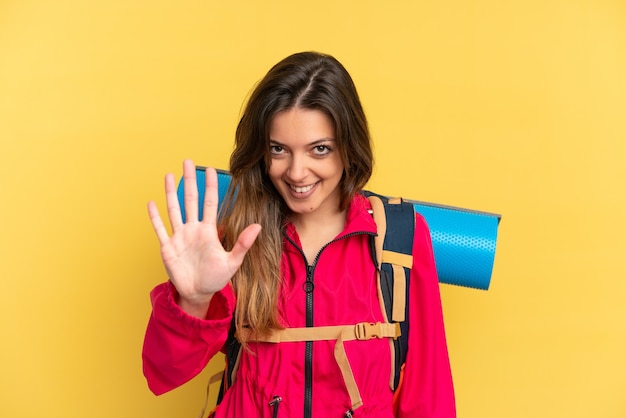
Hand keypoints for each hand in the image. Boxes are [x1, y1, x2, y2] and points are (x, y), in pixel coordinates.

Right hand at [147, 160, 260, 316]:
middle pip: (190, 200)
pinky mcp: (168, 247)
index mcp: (209, 231)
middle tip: (189, 162)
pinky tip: (152, 203)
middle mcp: (193, 229)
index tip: (210, 170)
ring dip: (170, 193)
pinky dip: (155, 217)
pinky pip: (160, 229)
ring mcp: (180, 237)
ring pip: (174, 209)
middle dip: (189, 181)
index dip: (210, 186)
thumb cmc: (216, 278)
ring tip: (169, 174)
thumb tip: (258, 226)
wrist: (198, 293)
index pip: (210, 203)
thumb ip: (243, 244)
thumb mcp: (233, 262)